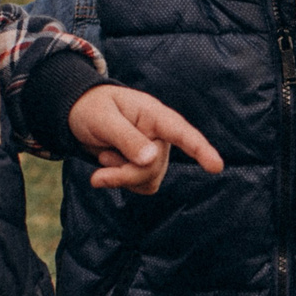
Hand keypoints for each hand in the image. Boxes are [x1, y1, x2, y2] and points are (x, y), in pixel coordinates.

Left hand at [66, 85, 223, 193]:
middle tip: (101, 161)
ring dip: (121, 177)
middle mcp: (161, 136)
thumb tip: (151, 160)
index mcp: (155, 116)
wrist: (80, 114)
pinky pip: (142, 186)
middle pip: (155, 168)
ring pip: (149, 181)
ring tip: (104, 156)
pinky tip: (109, 165)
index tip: (216, 166)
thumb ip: (127, 138)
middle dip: (125, 173)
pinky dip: (121, 181)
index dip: (201, 150)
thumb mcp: (103, 119)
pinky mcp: (146, 168)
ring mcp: (156, 153)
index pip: (182, 133)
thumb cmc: (93, 108)